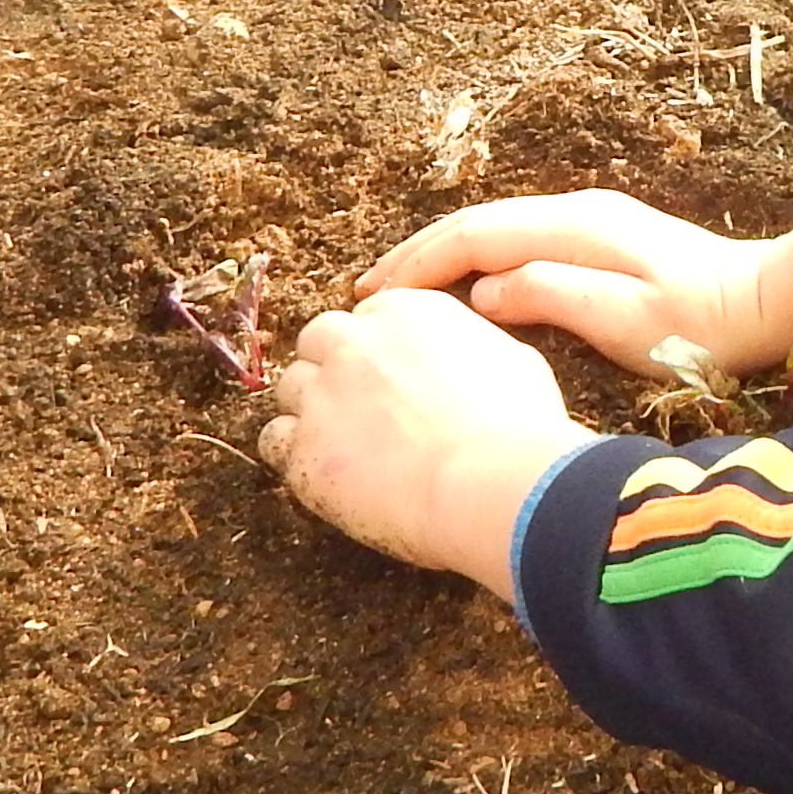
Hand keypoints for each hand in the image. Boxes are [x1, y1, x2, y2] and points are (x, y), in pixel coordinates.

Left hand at [259, 288, 567, 598]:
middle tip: (360, 406)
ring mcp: (321, 394)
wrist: (488, 482)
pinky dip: (294, 455)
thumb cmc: (517, 426)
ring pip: (290, 388)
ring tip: (344, 444)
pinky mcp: (302, 449)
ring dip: (310, 410)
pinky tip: (327, 473)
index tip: (391, 376)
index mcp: (405, 311)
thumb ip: (470, 346)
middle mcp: (354, 342)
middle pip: (318, 340)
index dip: (377, 348)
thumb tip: (465, 357)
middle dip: (332, 367)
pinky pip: (275, 442)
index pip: (367, 316)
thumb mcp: (512, 358)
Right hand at [356, 192, 792, 380]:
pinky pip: (519, 242)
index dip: (418, 263)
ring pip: (496, 231)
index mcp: (575, 226)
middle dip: (418, 254)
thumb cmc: (702, 325)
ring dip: (445, 256)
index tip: (372, 293)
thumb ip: (550, 295)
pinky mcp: (603, 240)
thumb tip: (483, 289)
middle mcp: (577, 212)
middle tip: (366, 291)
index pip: (475, 236)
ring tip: (401, 289)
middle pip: (477, 224)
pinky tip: (465, 287)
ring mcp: (591, 222)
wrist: (769, 304)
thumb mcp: (624, 320)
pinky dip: (478, 260)